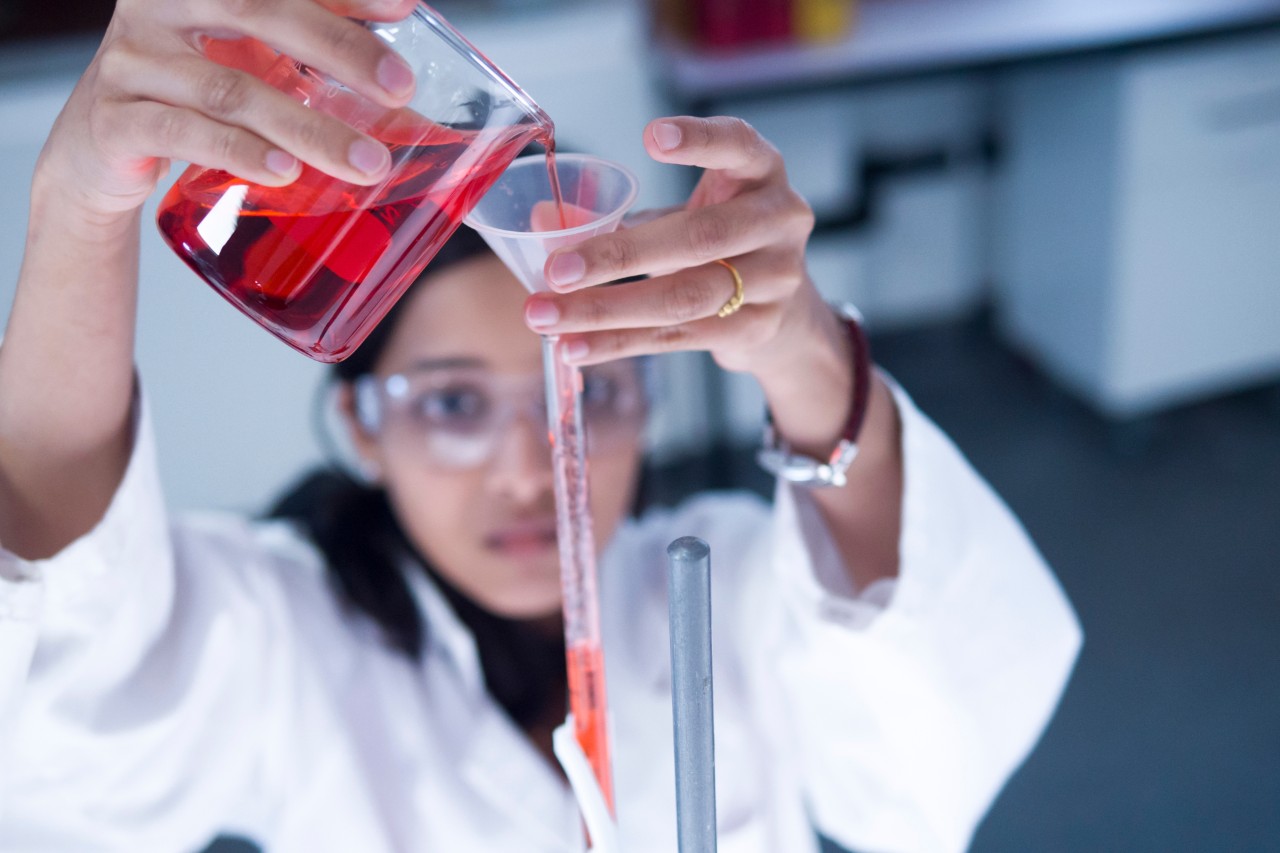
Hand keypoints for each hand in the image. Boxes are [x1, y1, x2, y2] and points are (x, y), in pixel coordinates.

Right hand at [35, 0, 419, 220]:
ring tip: (365, 161)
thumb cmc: (190, 88)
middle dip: (339, 49)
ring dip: (307, 128)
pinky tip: (285, 171)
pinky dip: (241, 153)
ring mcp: (132, 61)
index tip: (404, 7)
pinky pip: (185, 134)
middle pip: (257, 11)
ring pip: (231, 90)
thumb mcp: (247, 50)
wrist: (99, 148)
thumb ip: (310, 33)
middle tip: (400, 88)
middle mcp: (158, 4)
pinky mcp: (116, 121)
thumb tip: (398, 22)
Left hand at [522, 115, 825, 378]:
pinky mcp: (758, 328)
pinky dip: (619, 343)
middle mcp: (779, 220)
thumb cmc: (719, 244)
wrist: (782, 307)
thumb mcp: (681, 213)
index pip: (738, 144)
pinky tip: (574, 346)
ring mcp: (776, 279)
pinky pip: (678, 338)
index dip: (700, 140)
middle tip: (555, 271)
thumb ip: (615, 215)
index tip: (651, 137)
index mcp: (760, 172)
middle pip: (699, 238)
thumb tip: (543, 219)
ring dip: (606, 310)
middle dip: (619, 257)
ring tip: (546, 317)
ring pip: (684, 297)